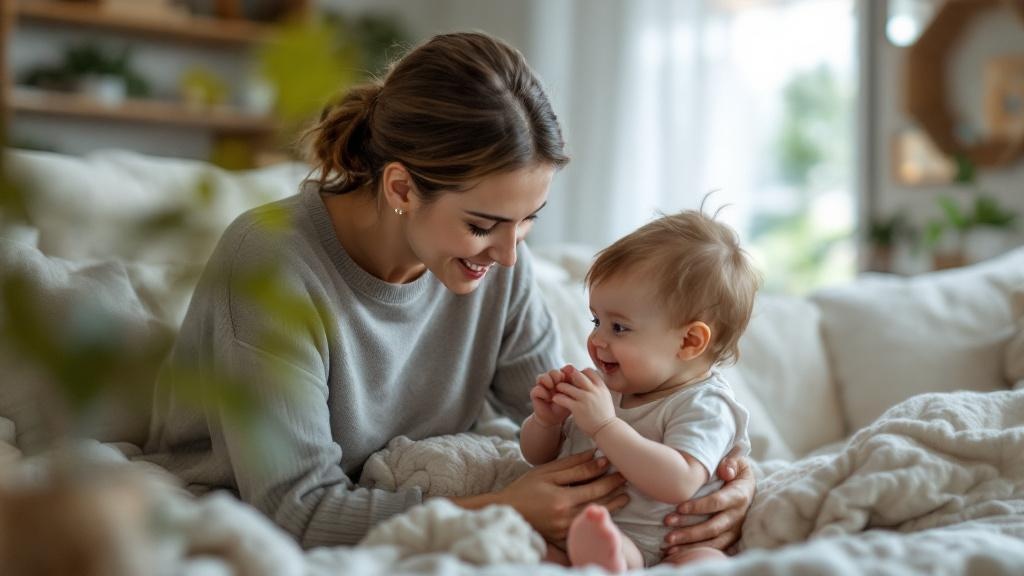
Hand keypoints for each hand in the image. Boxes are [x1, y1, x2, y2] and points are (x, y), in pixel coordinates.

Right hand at [496, 450, 628, 540]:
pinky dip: (596, 520)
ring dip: (612, 506)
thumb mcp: (546, 472)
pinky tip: (605, 514)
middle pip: (599, 502)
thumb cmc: (524, 488)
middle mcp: (565, 517)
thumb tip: (597, 456)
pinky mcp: (562, 539)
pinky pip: (585, 529)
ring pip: (595, 517)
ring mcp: (565, 531)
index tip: (618, 468)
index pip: (594, 487)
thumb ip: (573, 466)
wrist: (507, 511)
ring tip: (624, 497)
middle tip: (626, 481)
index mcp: (562, 499)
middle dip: (615, 490)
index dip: (609, 477)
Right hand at [530, 368, 571, 426]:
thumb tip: (585, 372)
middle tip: (560, 380)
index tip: (571, 378)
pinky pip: (537, 389)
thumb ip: (576, 386)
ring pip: (542, 377)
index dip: (567, 372)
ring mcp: (542, 386)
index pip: (563, 370)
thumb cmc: (565, 406)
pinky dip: (543, 392)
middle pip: (552, 372)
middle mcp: (550, 381)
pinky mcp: (535, 394)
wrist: (555, 419)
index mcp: (561, 379)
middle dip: (557, 374)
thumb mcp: (573, 396)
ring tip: (552, 387)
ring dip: (548, 380)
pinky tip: (549, 398)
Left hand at [551, 366, 615, 435]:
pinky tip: (555, 399)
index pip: (588, 371)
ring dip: (560, 387)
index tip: (574, 377)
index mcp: (601, 387)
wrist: (607, 429)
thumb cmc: (604, 415)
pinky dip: (558, 398)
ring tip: (557, 389)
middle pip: (577, 375)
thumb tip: (589, 381)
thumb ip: (597, 389)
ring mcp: (585, 399)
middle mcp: (593, 391)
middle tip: (562, 380)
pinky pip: (563, 399)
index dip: (580, 372)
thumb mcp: (605, 397)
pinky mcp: (578, 408)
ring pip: (567, 386)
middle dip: (568, 376)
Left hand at [661, 448, 755, 559]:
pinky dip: (695, 551)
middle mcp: (738, 515)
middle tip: (667, 531)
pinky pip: (713, 549)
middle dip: (689, 531)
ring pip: (712, 542)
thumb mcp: (738, 462)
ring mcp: (734, 529)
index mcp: (739, 496)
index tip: (678, 508)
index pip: (716, 503)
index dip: (698, 507)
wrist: (748, 487)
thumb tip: (725, 471)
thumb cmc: (736, 472)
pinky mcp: (730, 538)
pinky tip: (676, 552)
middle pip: (713, 527)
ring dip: (690, 545)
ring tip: (669, 546)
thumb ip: (731, 463)